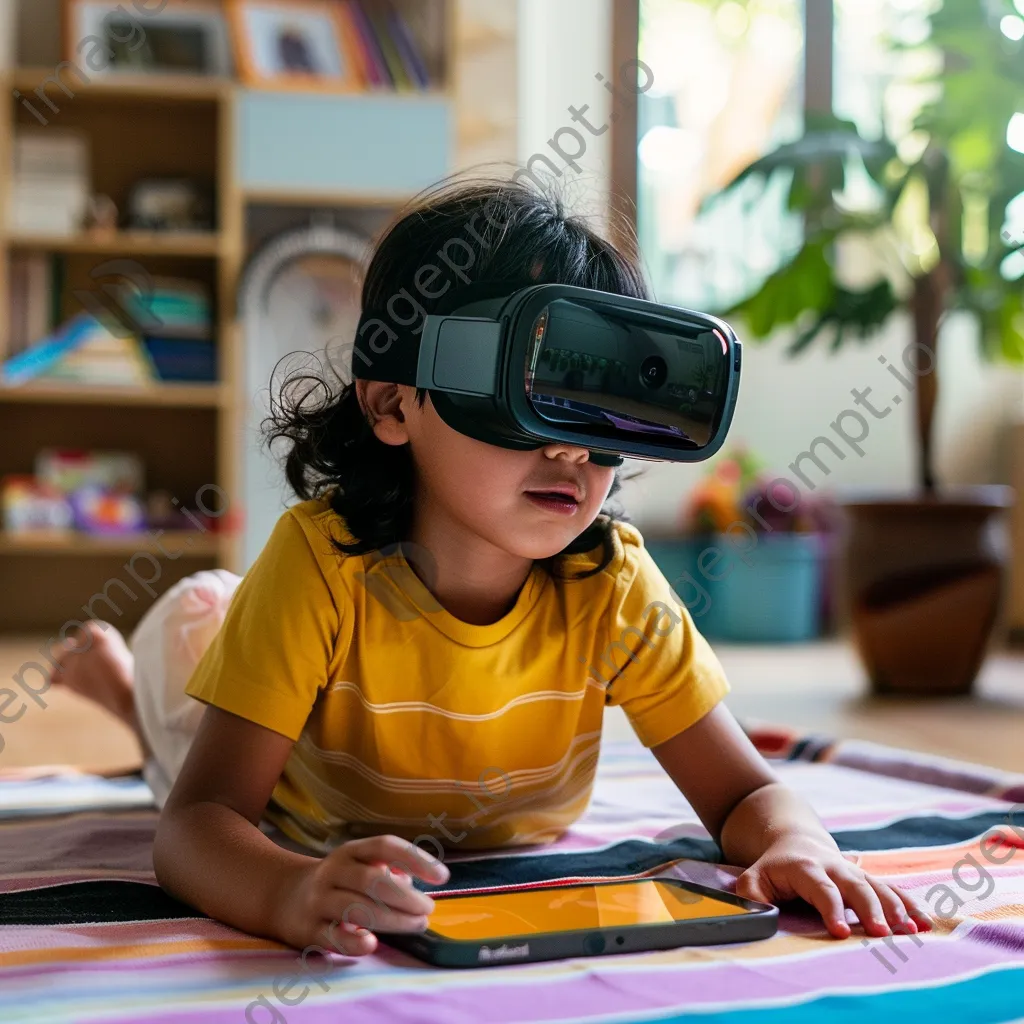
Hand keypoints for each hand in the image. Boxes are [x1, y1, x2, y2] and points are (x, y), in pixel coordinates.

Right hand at [275, 835, 449, 954]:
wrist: (282, 896)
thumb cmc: (339, 882)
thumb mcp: (359, 866)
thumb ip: (389, 871)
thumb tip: (418, 885)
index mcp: (351, 852)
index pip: (385, 847)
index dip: (415, 859)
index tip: (442, 876)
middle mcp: (333, 871)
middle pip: (372, 880)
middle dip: (405, 896)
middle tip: (429, 909)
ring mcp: (319, 900)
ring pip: (357, 908)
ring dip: (392, 919)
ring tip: (417, 924)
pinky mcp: (308, 929)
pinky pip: (333, 937)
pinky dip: (354, 942)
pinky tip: (373, 943)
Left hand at [733, 834, 933, 939]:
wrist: (795, 839)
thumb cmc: (774, 867)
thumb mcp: (753, 877)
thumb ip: (751, 896)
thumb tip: (756, 915)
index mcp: (806, 868)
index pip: (821, 888)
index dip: (831, 908)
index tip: (841, 932)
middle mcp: (835, 867)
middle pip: (857, 886)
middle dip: (871, 909)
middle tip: (882, 934)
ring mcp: (855, 872)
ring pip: (879, 887)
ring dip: (897, 908)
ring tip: (912, 931)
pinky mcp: (868, 879)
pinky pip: (893, 890)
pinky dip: (910, 905)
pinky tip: (926, 924)